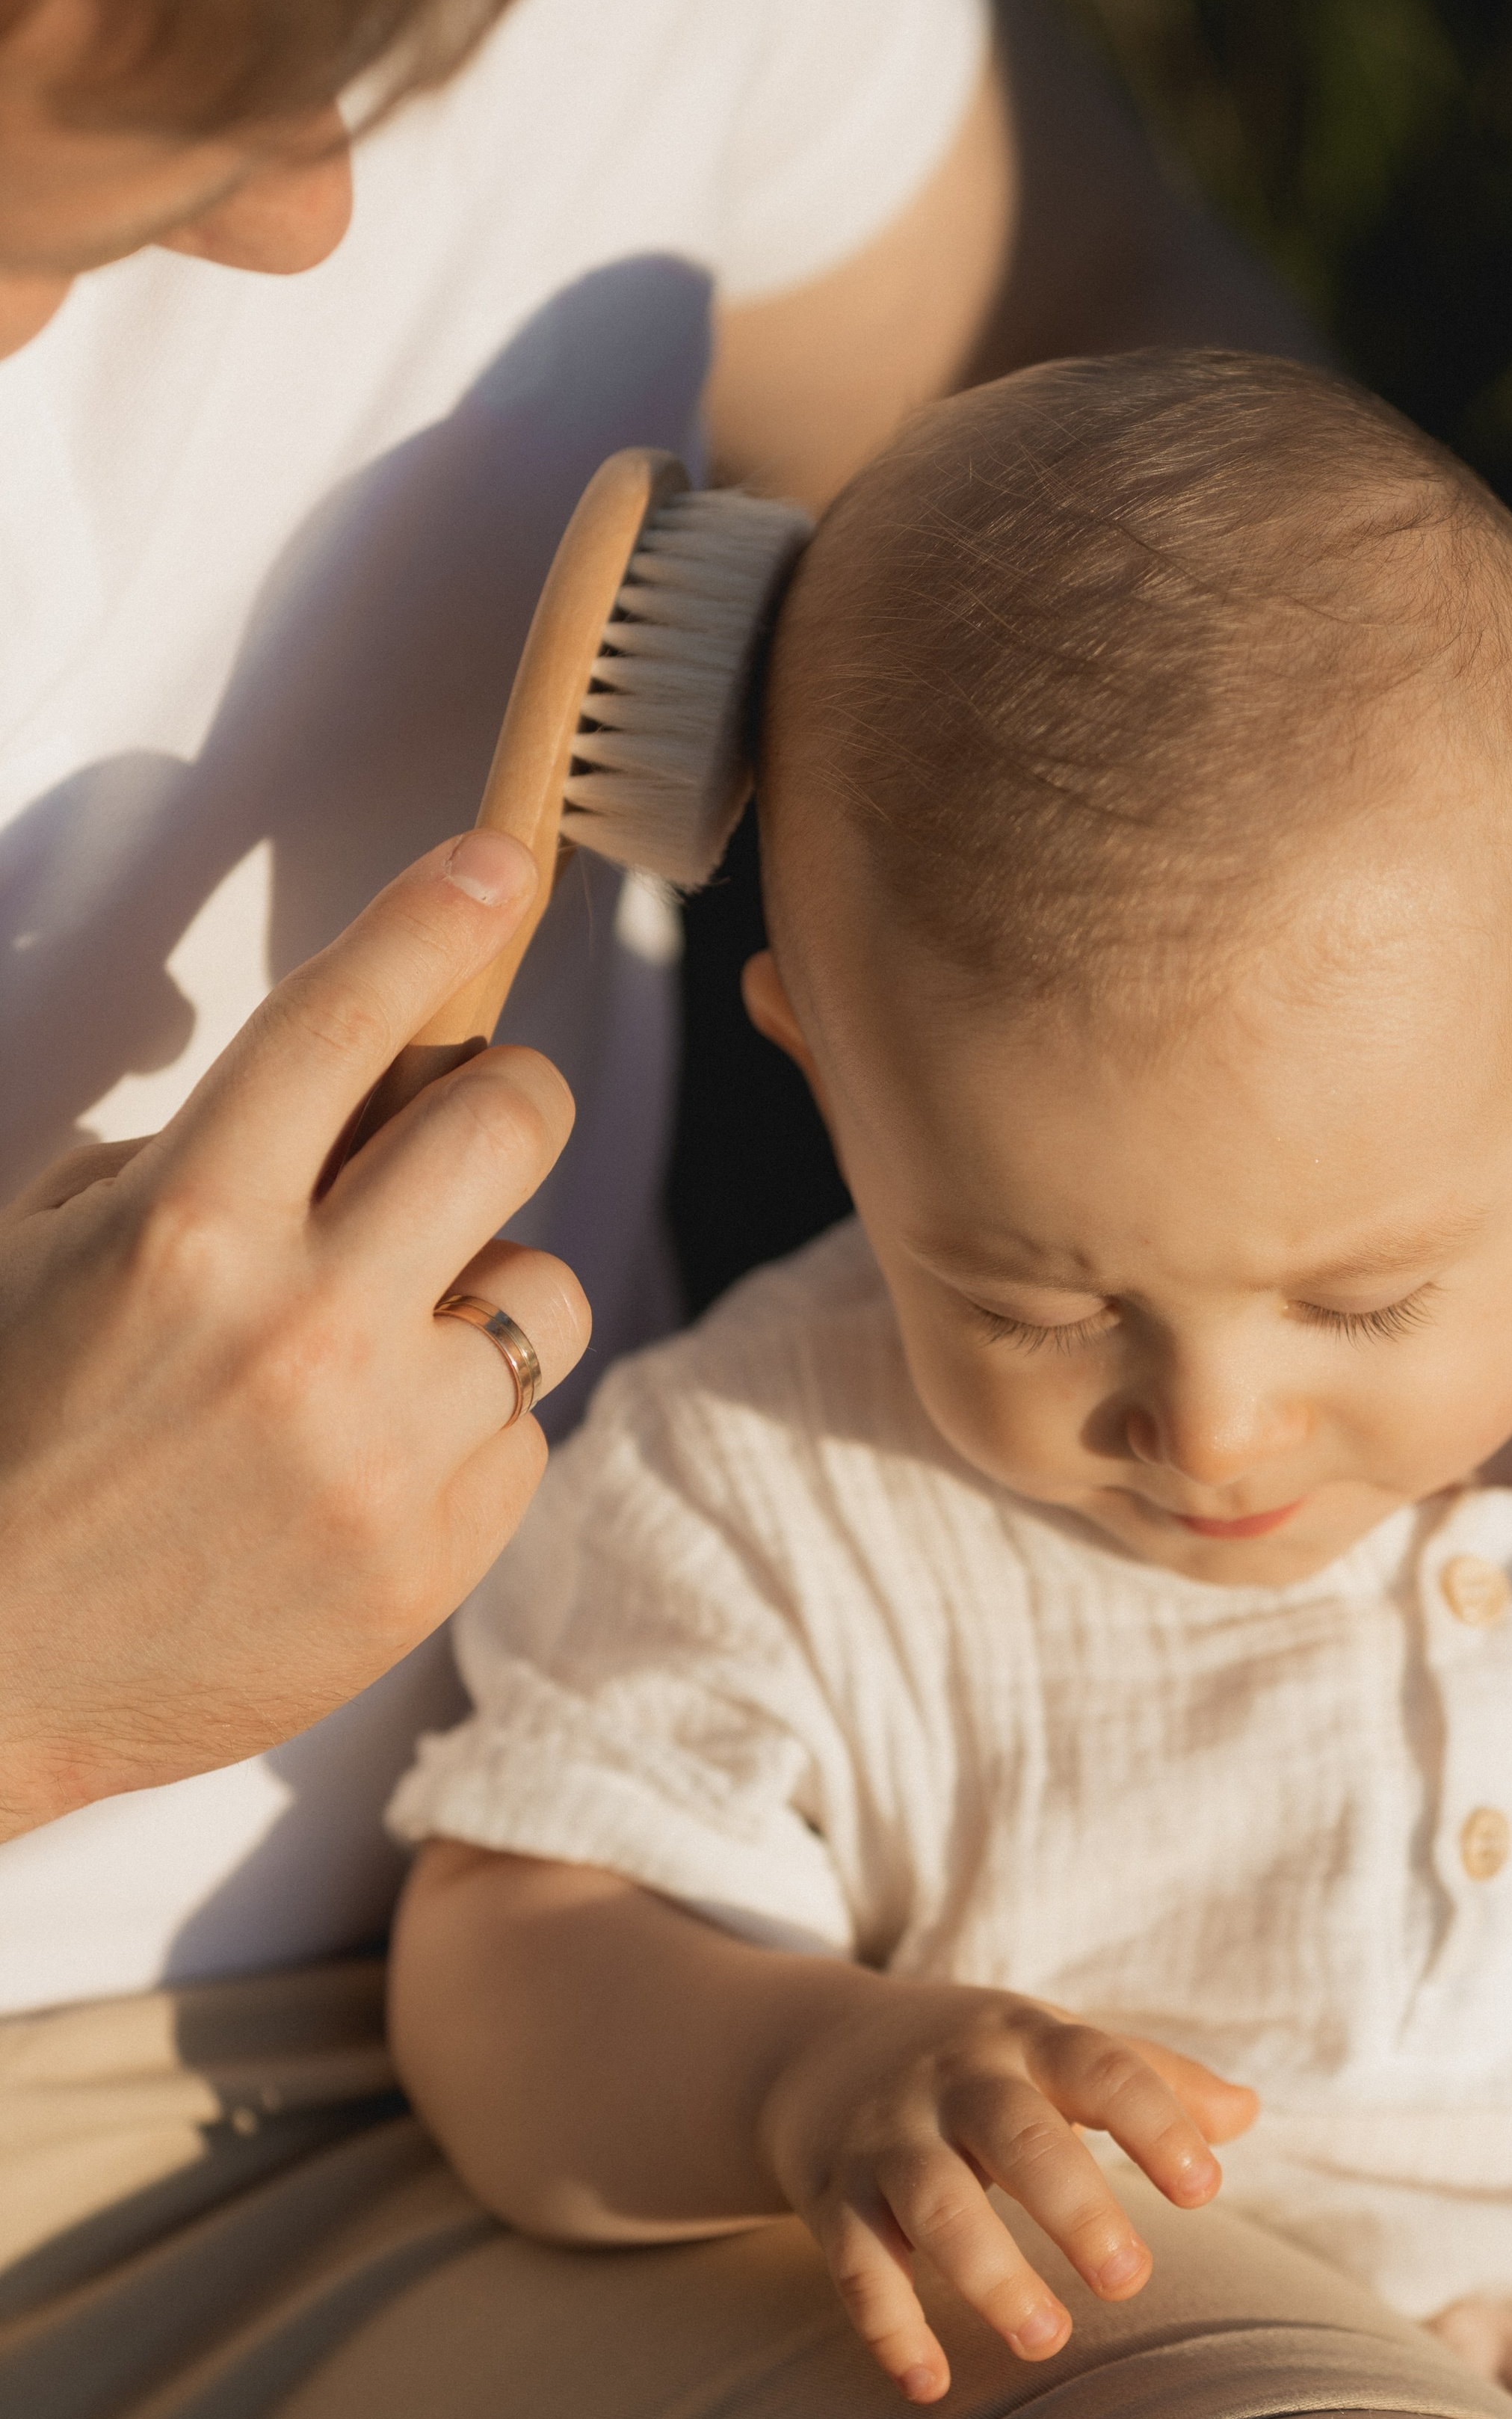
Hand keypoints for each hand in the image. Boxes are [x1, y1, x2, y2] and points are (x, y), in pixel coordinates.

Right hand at [0, 830, 590, 1838]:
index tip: (500, 862)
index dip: (439, 913)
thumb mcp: (45, 1252)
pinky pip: (527, 1427)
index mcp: (187, 1225)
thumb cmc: (3, 1443)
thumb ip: (191, 1159)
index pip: (349, 1014)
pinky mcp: (436, 1556)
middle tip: (463, 1131)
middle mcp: (305, 1325)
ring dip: (486, 1287)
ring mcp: (384, 1449)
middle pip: (514, 1120)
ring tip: (388, 1342)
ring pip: (550, 1284)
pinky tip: (372, 1459)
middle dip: (502, 1102)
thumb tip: (346, 1093)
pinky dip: (467, 1425)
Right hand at [756, 1975, 1257, 2402]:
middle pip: (1016, 2136)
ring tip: (1045, 2339)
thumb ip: (1150, 2077)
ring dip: (989, 2273)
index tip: (1205, 2188)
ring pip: (935, 2203)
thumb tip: (1246, 2115)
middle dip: (1074, 2207)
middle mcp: (955, 2080)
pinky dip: (889, 2325)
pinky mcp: (836, 2194)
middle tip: (1131, 2281)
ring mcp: (888, 2135)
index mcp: (1025, 2040)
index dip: (1154, 2121)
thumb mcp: (1054, 2043)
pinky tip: (929, 2382)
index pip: (1101, 2067)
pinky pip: (858, 2262)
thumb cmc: (975, 2060)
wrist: (817, 2048)